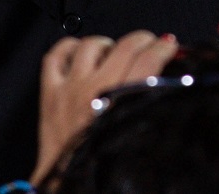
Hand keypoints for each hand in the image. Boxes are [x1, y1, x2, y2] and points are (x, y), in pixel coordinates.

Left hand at [32, 31, 177, 185]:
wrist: (68, 187)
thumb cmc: (102, 173)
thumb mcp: (140, 142)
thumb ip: (152, 109)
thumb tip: (165, 82)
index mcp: (120, 105)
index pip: (148, 61)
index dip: (163, 48)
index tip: (168, 45)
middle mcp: (94, 91)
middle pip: (124, 47)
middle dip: (143, 39)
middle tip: (150, 43)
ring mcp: (69, 89)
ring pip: (91, 45)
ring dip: (108, 43)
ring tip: (115, 52)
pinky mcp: (49, 93)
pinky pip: (56, 55)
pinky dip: (69, 47)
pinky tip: (79, 52)